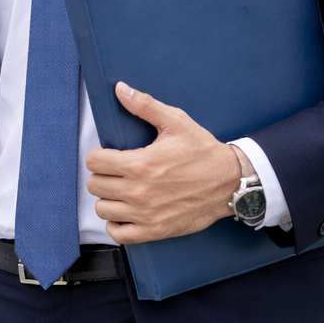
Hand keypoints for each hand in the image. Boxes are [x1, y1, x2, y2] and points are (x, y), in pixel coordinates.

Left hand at [84, 82, 242, 243]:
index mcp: (139, 164)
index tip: (109, 155)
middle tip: (117, 171)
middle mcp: (138, 192)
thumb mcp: (176, 122)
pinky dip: (117, 223)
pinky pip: (118, 234)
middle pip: (94, 185)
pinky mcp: (155, 231)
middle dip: (102, 175)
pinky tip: (126, 211)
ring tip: (121, 190)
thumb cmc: (203, 151)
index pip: (93, 162)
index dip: (98, 155)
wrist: (229, 182)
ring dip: (108, 199)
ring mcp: (145, 214)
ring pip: (102, 209)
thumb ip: (145, 105)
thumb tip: (120, 89)